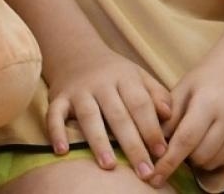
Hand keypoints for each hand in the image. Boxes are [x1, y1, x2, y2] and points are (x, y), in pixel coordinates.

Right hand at [44, 47, 170, 182]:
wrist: (77, 52)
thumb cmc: (115, 73)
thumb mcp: (139, 76)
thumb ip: (157, 95)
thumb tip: (169, 115)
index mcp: (124, 77)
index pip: (140, 104)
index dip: (151, 129)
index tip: (162, 153)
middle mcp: (100, 83)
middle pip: (118, 115)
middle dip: (132, 144)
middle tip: (144, 171)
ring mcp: (78, 91)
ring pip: (89, 117)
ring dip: (99, 141)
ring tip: (109, 165)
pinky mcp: (58, 98)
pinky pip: (54, 115)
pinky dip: (56, 132)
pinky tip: (62, 151)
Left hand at [149, 61, 223, 186]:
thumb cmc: (205, 78)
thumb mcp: (182, 89)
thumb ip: (168, 115)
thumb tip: (152, 143)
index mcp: (207, 103)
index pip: (185, 139)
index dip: (168, 160)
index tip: (154, 176)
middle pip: (200, 155)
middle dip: (182, 158)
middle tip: (171, 147)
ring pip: (213, 161)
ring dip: (197, 159)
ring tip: (189, 143)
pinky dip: (211, 156)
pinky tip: (204, 143)